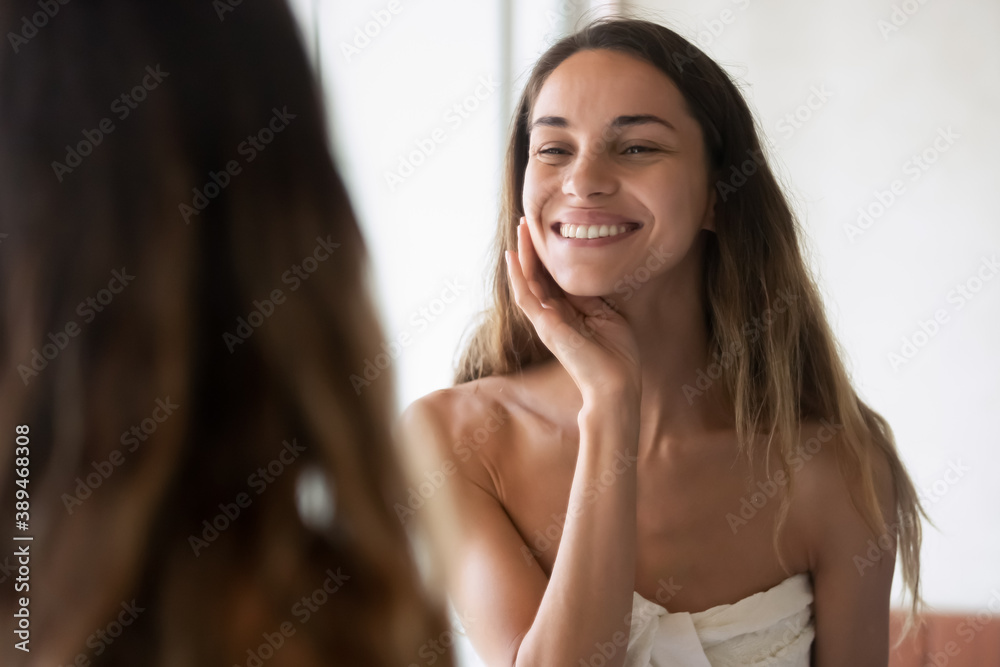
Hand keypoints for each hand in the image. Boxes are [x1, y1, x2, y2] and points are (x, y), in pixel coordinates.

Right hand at [505, 215, 641, 400]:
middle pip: (535, 275)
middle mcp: (552, 315)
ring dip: (522, 254)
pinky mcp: (546, 326)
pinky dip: (518, 276)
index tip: (548, 229)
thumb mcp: (607, 314)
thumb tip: (586, 274)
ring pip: (526, 281)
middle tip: (527, 220)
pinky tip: (513, 256)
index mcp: (567, 312)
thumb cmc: (616, 355)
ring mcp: (546, 321)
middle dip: (531, 247)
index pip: (552, 277)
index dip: (547, 254)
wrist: (616, 385)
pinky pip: (526, 296)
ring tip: (520, 228)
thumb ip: (592, 297)